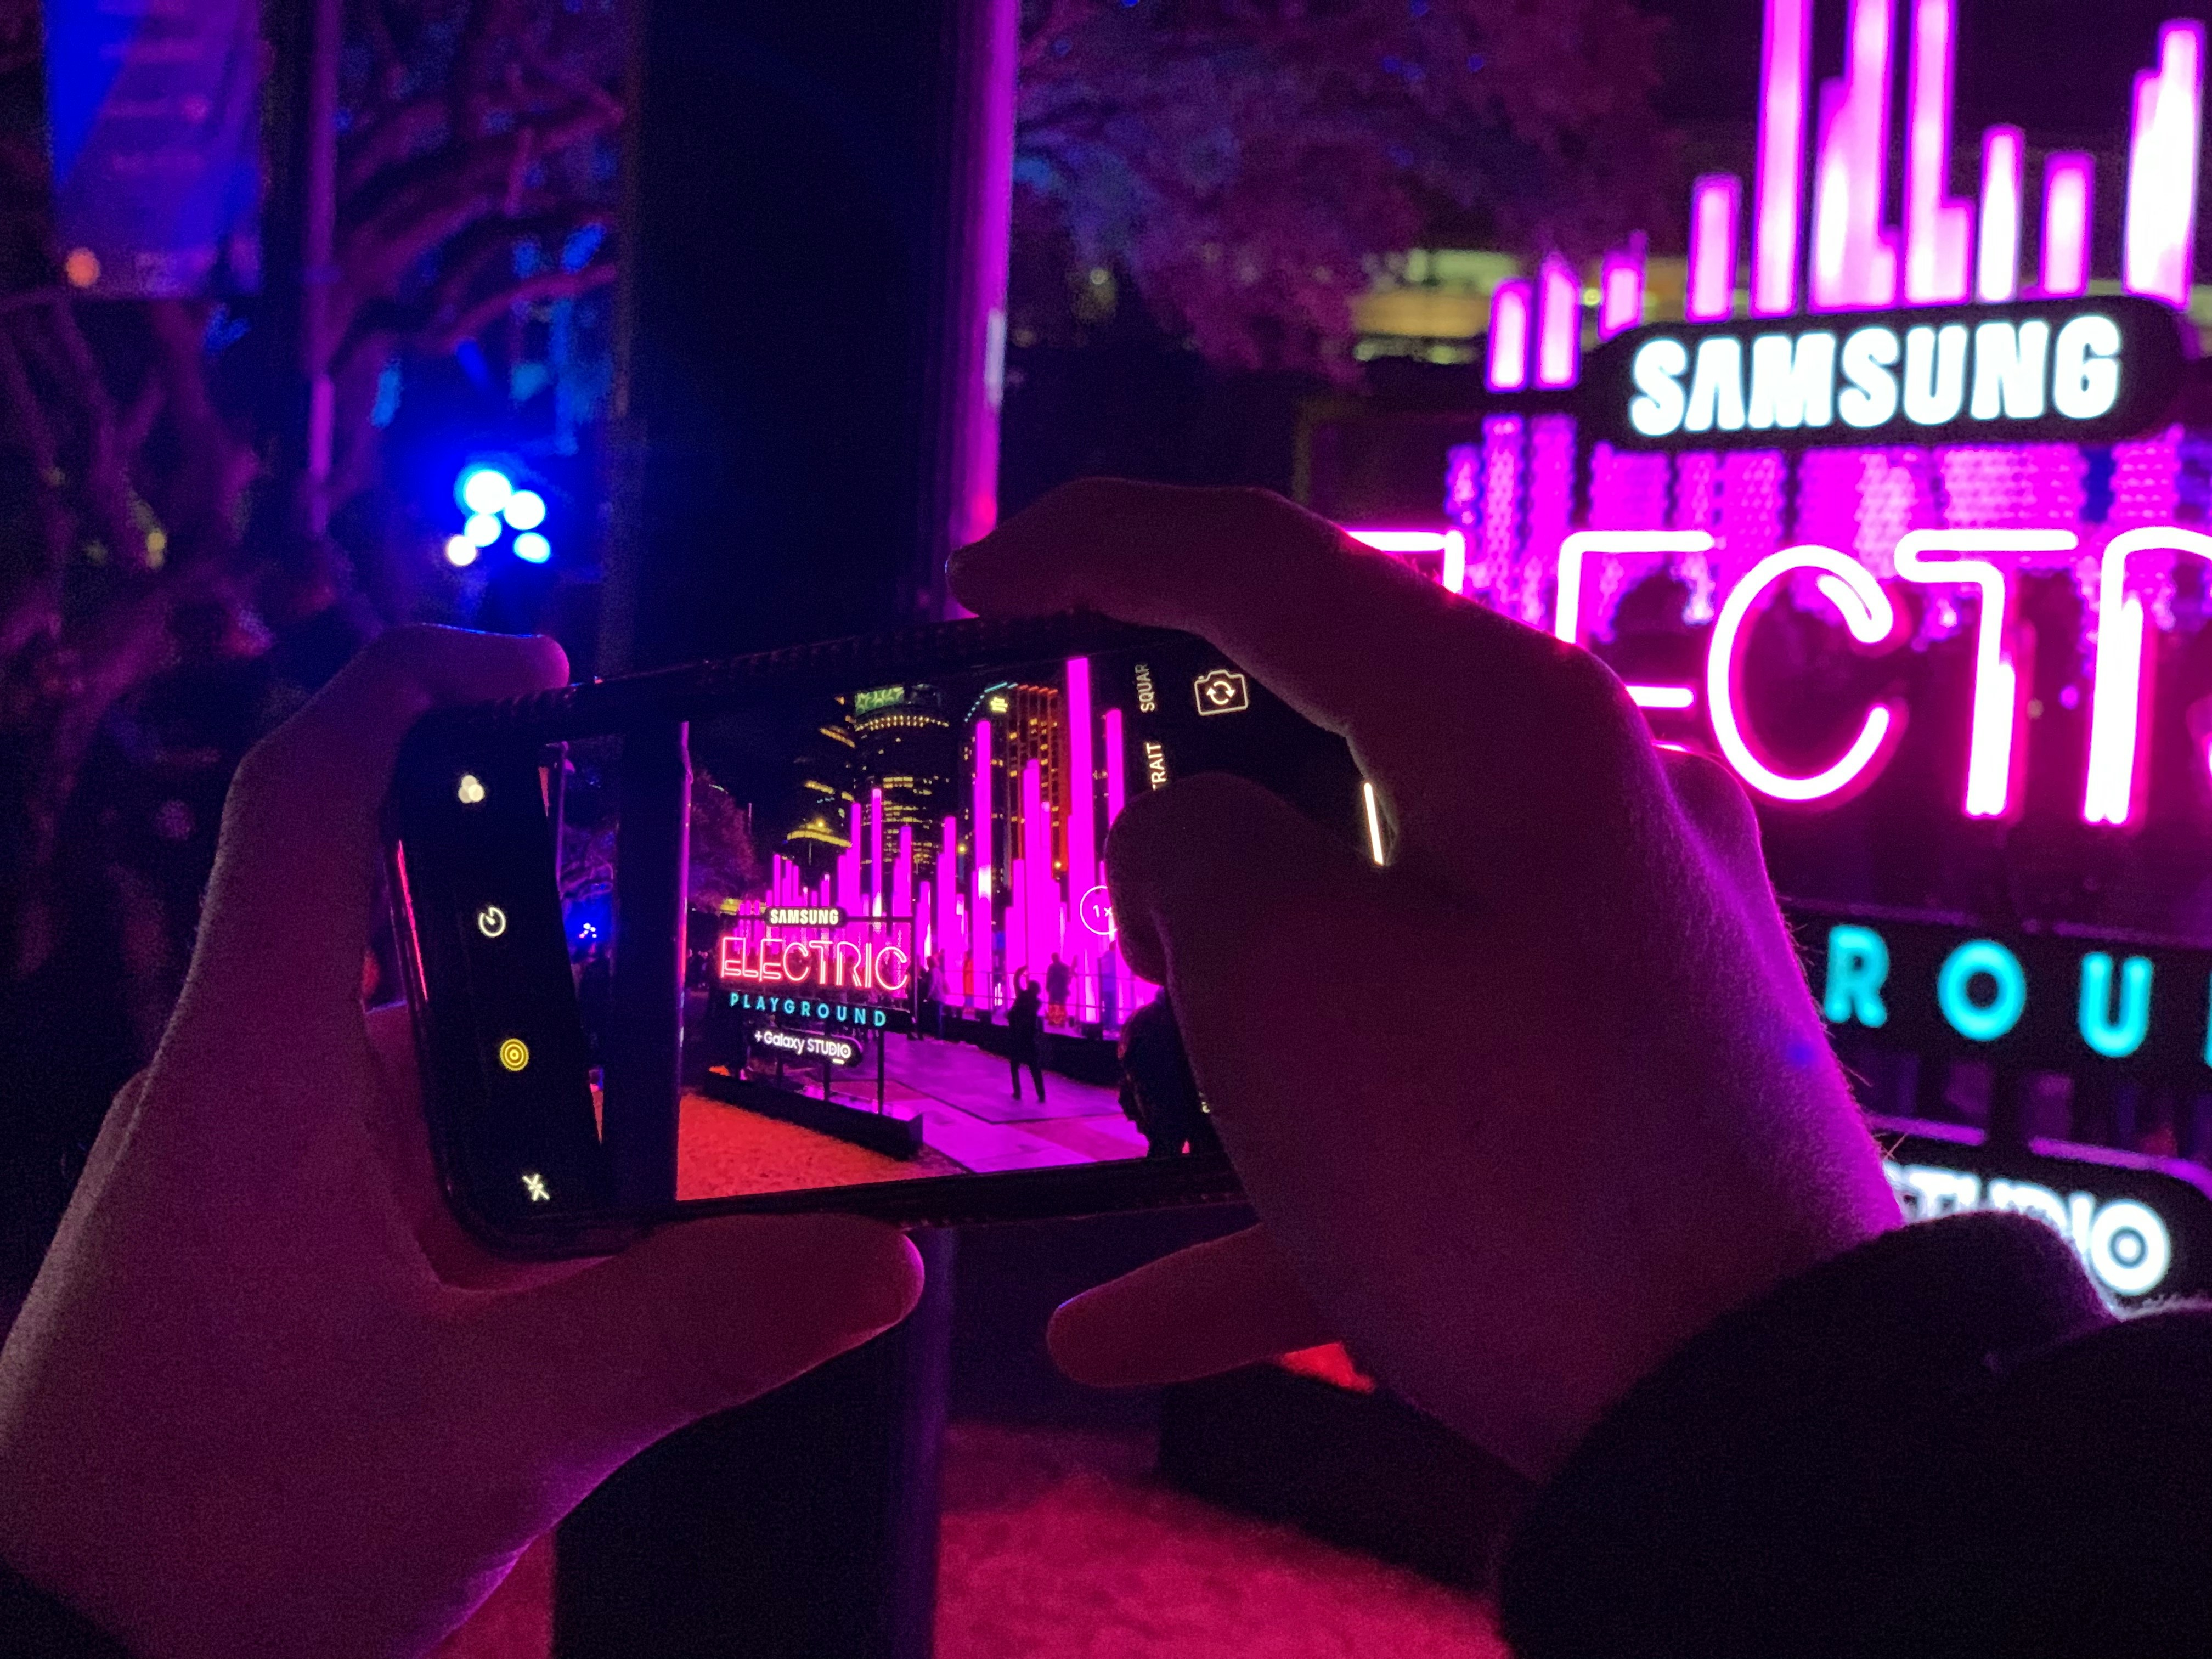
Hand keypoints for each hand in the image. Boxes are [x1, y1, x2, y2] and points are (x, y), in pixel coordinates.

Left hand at [0, 628, 922, 1657]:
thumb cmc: (212, 1537)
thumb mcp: (483, 1432)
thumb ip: (689, 1336)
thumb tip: (875, 1263)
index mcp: (265, 1069)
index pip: (314, 797)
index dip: (420, 689)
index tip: (550, 669)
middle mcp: (250, 1095)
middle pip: (426, 942)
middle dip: (583, 949)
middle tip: (737, 962)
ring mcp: (250, 1182)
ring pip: (434, 1078)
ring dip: (565, 1096)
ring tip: (717, 1131)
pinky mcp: (264, 1262)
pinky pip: (414, 1173)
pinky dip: (519, 1185)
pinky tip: (619, 1258)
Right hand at [951, 481, 1899, 1479]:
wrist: (1774, 1431)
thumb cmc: (1510, 1176)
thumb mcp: (1283, 985)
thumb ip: (1191, 856)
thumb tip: (1192, 841)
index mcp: (1505, 724)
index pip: (1264, 564)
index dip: (1096, 548)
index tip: (973, 582)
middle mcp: (1583, 804)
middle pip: (1322, 749)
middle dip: (1180, 826)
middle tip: (1085, 891)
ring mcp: (1619, 949)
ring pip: (1360, 945)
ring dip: (1227, 1033)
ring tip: (1131, 1116)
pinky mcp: (1627, 1082)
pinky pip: (1421, 1102)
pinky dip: (1288, 1185)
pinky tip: (1128, 1321)